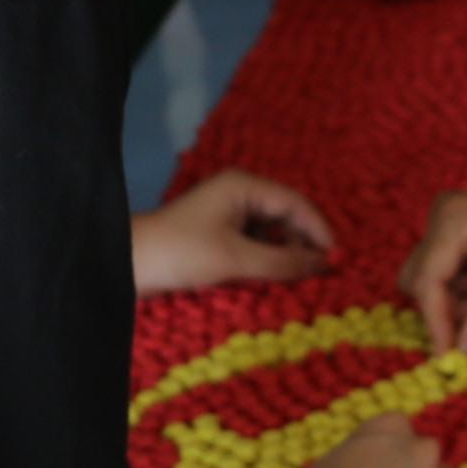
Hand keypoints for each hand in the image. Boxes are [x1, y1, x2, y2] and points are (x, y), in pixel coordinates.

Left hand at [131, 170, 336, 294]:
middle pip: (286, 217)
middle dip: (305, 244)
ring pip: (272, 233)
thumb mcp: (236, 259)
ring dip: (287, 255)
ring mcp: (228, 213)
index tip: (338, 259)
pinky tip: (276, 280)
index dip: (320, 231)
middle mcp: (239, 194)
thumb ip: (283, 262)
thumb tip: (325, 265)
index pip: (296, 204)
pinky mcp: (219, 234)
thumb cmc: (182, 253)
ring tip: (302, 281)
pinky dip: (268, 261)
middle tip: (324, 274)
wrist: (127, 264)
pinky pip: (256, 244)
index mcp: (244, 186)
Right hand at [403, 169, 466, 354]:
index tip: (449, 358)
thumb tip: (465, 351)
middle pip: (420, 279)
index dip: (436, 322)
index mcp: (453, 222)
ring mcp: (448, 223)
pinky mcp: (457, 233)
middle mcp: (442, 217)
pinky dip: (462, 291)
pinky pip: (446, 272)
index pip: (428, 281)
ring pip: (432, 279)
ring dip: (455, 303)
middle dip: (443, 310)